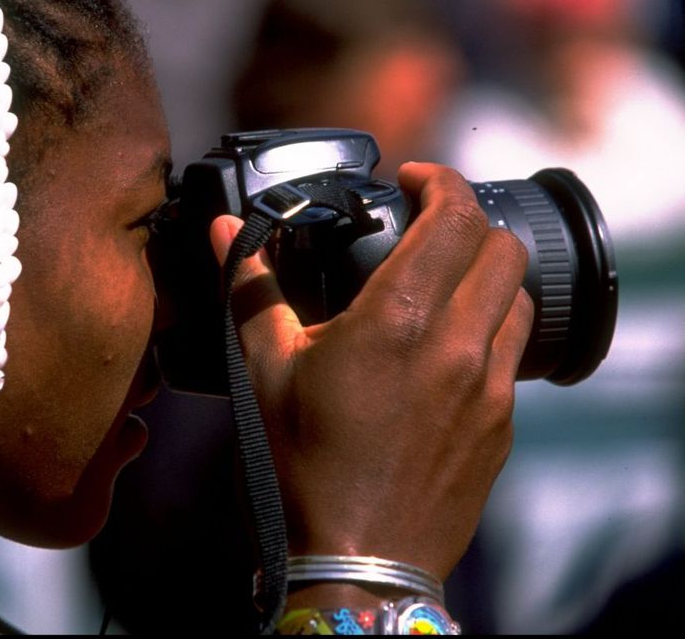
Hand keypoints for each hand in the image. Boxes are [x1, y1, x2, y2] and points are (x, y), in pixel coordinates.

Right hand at [210, 163, 532, 580]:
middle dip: (466, 221)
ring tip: (441, 283)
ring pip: (518, 298)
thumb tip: (223, 230)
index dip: (440, 181)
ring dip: (486, 274)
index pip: (454, 216)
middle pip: (500, 247)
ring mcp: (490, 388)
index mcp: (399, 319)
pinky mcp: (501, 424)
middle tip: (424, 226)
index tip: (414, 180)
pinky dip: (490, 328)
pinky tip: (445, 348)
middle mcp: (459, 346)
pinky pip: (513, 353)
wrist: (357, 562)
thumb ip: (250, 287)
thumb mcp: (264, 371)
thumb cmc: (303, 470)